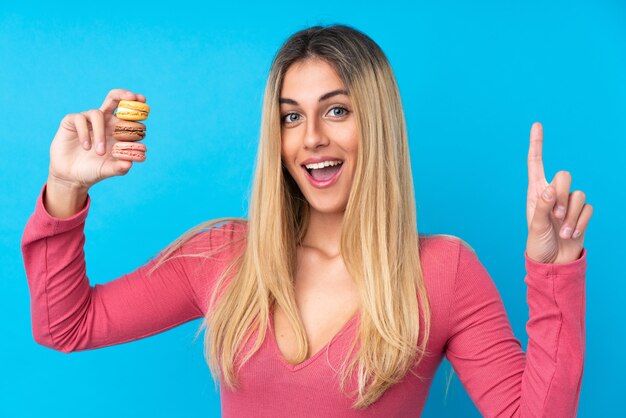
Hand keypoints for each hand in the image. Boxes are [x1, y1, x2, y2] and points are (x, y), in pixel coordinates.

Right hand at [48, 89, 147, 189]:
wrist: (71, 176)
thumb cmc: (93, 170)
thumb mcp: (109, 170)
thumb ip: (120, 167)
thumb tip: (130, 162)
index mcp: (117, 129)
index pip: (129, 113)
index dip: (137, 108)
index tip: (144, 107)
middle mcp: (104, 121)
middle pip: (115, 98)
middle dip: (125, 96)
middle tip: (132, 101)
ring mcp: (87, 120)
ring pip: (97, 114)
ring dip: (100, 134)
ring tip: (100, 153)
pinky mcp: (71, 121)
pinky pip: (80, 119)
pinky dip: (85, 133)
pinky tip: (86, 147)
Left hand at [526, 122, 592, 263]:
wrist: (553, 263)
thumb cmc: (539, 244)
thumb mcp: (535, 226)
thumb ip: (542, 207)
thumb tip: (550, 188)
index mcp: (536, 193)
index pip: (536, 164)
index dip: (537, 145)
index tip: (537, 125)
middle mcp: (553, 194)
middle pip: (564, 175)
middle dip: (562, 194)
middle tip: (554, 215)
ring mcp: (568, 204)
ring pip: (578, 193)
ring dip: (570, 214)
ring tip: (562, 229)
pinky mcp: (582, 214)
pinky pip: (588, 208)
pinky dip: (580, 222)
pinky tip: (572, 233)